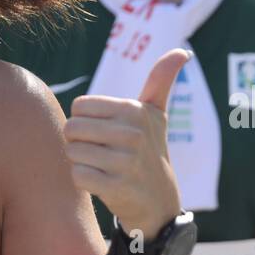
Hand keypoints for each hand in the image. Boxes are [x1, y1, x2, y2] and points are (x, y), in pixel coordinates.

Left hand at [64, 48, 187, 238]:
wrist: (159, 202)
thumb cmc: (149, 149)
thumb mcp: (155, 113)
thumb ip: (162, 79)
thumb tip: (183, 51)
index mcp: (134, 110)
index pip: (79, 107)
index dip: (86, 121)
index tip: (105, 132)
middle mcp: (132, 133)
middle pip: (71, 128)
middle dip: (79, 141)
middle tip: (101, 151)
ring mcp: (125, 162)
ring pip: (72, 152)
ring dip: (80, 161)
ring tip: (103, 166)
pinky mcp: (116, 188)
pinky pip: (77, 175)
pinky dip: (83, 180)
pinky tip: (102, 183)